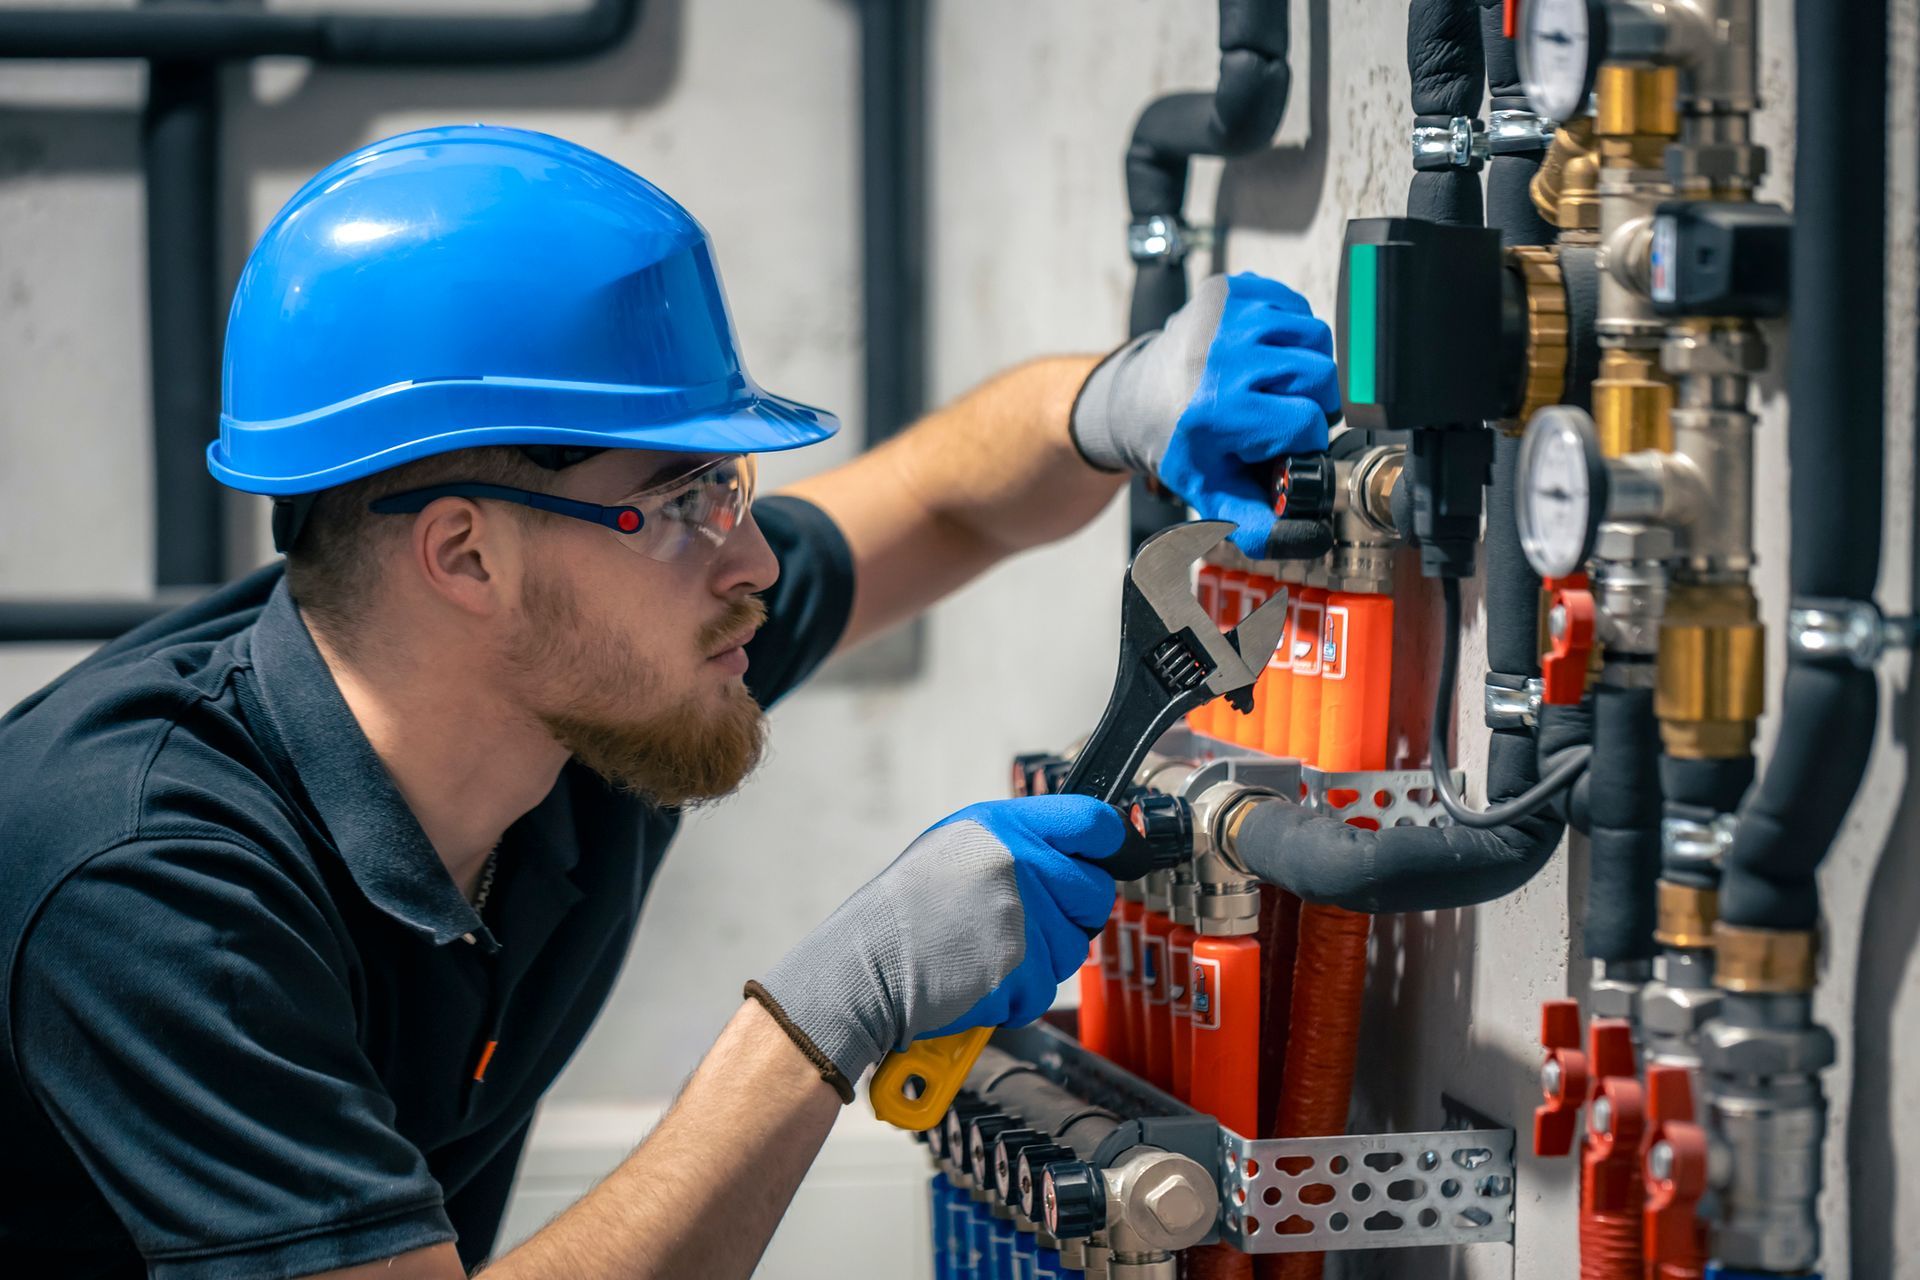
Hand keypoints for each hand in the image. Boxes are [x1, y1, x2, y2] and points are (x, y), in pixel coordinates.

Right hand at [747, 795, 1122, 1096]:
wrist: (864, 967)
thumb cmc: (903, 914)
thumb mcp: (955, 849)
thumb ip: (1014, 845)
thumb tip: (1072, 855)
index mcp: (1001, 826)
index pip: (1092, 821)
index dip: (1111, 843)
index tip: (1113, 856)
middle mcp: (1017, 861)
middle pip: (1095, 893)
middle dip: (1070, 918)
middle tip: (1021, 928)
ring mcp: (1022, 914)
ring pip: (1075, 948)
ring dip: (1041, 963)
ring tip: (986, 954)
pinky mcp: (1021, 966)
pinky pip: (1047, 988)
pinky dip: (1018, 996)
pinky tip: (979, 980)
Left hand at [1071, 272, 1340, 556]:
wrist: (1134, 398)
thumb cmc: (1177, 444)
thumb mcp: (1212, 492)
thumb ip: (1257, 523)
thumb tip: (1305, 540)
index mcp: (1219, 408)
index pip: (1307, 422)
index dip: (1303, 439)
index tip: (1280, 444)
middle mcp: (1222, 355)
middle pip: (1320, 375)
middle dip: (1312, 401)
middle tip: (1282, 414)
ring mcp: (1226, 314)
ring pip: (1314, 336)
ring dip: (1305, 364)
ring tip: (1275, 384)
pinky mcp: (1230, 288)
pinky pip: (1295, 305)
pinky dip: (1290, 331)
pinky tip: (1265, 354)